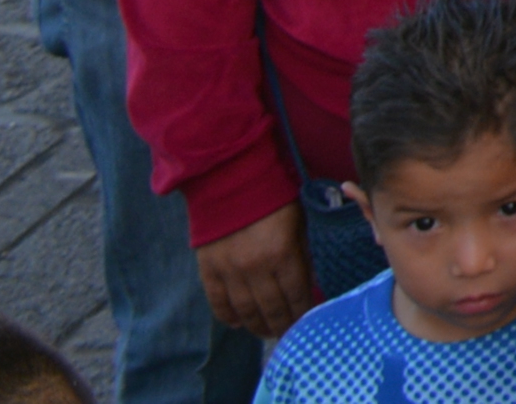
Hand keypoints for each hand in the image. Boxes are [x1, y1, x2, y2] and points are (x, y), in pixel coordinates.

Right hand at [196, 205, 311, 338]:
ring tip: (266, 332)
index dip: (302, 311)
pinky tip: (239, 323)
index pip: (296, 294)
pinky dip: (228, 317)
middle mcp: (256, 267)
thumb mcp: (298, 224)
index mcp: (283, 253)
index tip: (307, 320)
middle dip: (282, 324)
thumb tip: (307, 285)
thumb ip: (301, 255)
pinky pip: (218, 302)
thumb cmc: (273, 200)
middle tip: (287, 333)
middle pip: (271, 308)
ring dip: (257, 326)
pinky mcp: (209, 270)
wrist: (231, 181)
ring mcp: (230, 271)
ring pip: (246, 311)